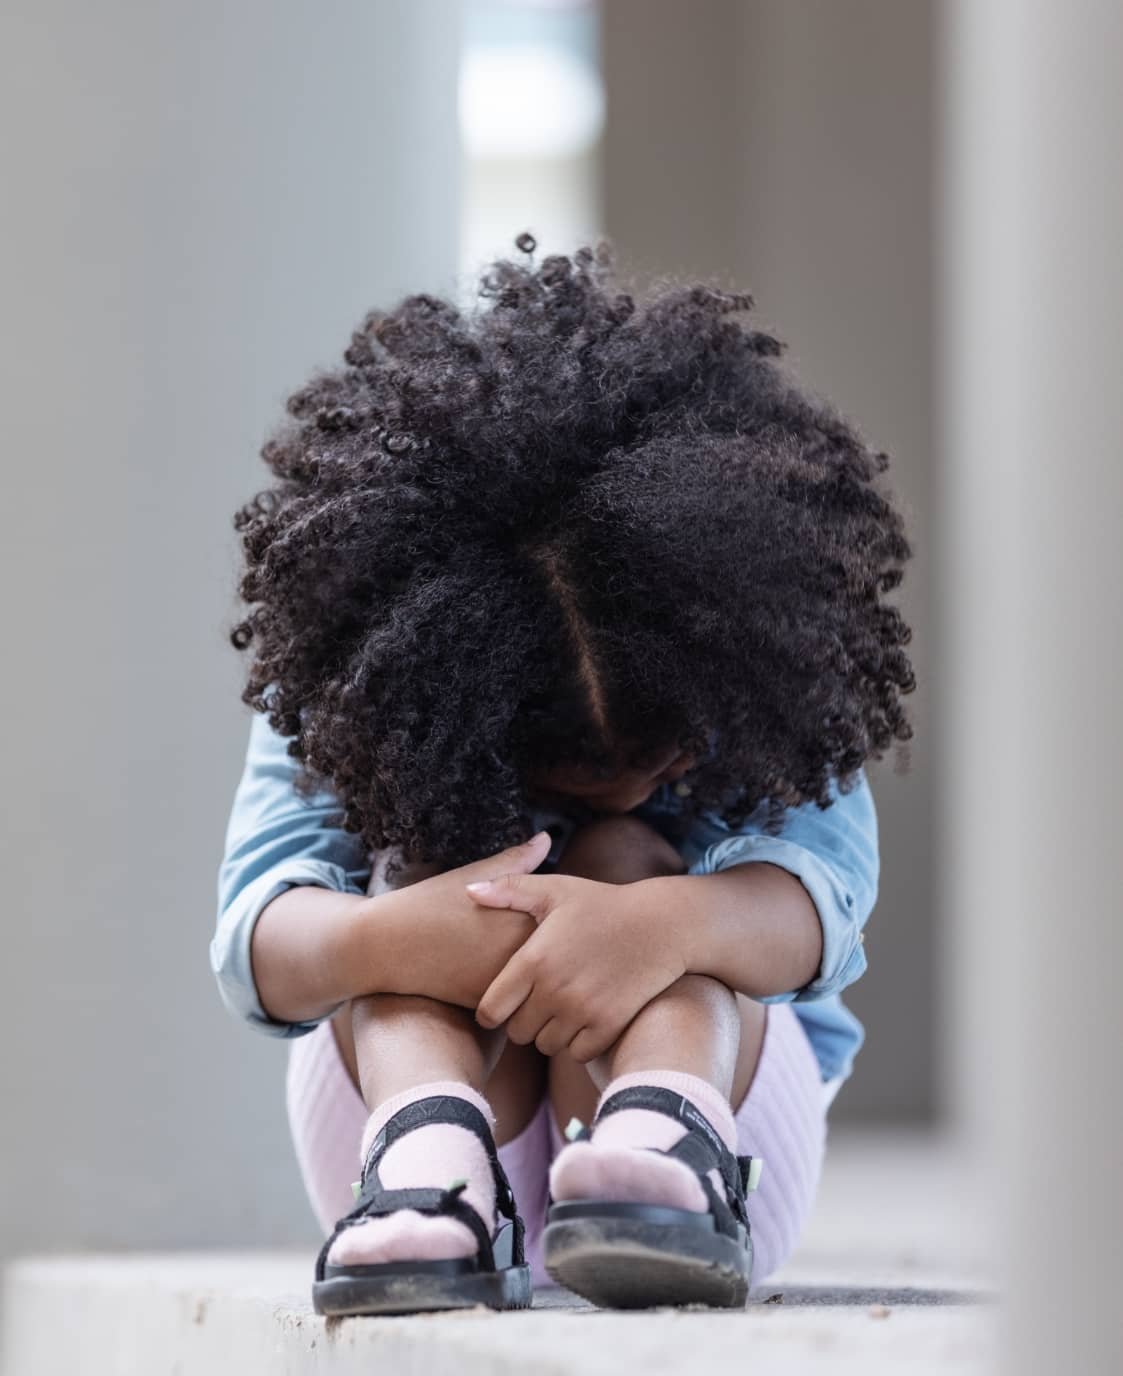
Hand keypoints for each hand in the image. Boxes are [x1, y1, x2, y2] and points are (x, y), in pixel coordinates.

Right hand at [375, 831, 551, 1007]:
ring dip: (543, 972)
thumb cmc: (431, 903)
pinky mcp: (493, 1006)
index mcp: (523, 916)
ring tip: (527, 959)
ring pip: (543, 981)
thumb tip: (548, 837)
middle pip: (560, 952)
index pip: (566, 919)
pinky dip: (521, 993)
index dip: (563, 915)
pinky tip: (505, 978)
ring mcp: (507, 982)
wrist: (387, 947)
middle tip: (546, 938)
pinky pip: (521, 1002)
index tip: (555, 911)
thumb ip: (516, 861)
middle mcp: (521, 951)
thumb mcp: (474, 875)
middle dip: (559, 945)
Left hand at [466, 872, 688, 1061]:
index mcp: (534, 959)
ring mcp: (582, 1010)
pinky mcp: (608, 1025)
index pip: (490, 1012)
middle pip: (517, 1033)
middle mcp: (554, 989)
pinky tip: (586, 1018)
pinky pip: (577, 1053)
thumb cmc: (602, 903)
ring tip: (563, 1008)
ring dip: (550, 1033)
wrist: (661, 924)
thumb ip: (509, 890)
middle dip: (523, 1020)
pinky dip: (578, 1042)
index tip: (505, 1002)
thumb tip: (468, 891)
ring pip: (546, 1045)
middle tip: (539, 1002)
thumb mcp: (555, 890)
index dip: (493, 1011)